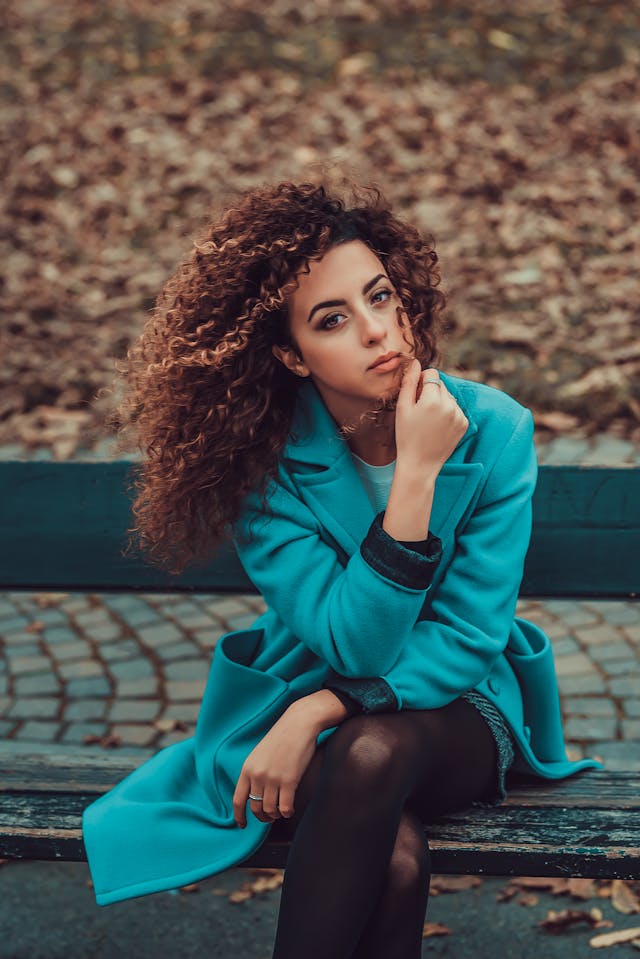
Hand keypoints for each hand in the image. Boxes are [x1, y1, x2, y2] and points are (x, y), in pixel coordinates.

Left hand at [232, 704, 318, 827]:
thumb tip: (256, 793)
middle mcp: (257, 775)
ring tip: (281, 812)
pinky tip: (290, 810)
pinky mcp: (289, 780)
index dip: (239, 816)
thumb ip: (256, 772)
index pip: (238, 799)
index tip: (243, 825)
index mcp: (247, 768)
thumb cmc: (282, 737)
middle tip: (269, 817)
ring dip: (275, 815)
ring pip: (270, 810)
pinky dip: (286, 813)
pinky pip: (284, 807)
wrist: (299, 724)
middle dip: (262, 817)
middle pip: (255, 807)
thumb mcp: (260, 754)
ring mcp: (273, 778)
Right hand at [395, 361, 467, 471]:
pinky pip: (455, 409)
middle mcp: (450, 405)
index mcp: (433, 399)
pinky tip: (437, 426)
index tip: (414, 394)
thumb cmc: (406, 436)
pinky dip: (447, 413)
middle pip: (441, 384)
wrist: (419, 464)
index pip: (432, 373)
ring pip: (449, 397)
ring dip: (439, 402)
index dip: (421, 381)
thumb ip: (409, 382)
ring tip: (428, 420)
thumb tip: (415, 362)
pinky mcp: (464, 424)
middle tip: (420, 410)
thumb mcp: (403, 408)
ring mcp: (459, 415)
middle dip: (430, 391)